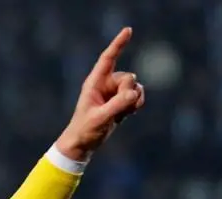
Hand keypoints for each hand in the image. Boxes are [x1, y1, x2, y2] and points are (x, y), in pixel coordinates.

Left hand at [56, 27, 144, 161]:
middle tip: (118, 109)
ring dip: (134, 101)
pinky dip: (137, 105)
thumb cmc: (84, 130)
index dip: (118, 44)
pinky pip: (138, 96)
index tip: (128, 30)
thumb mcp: (100, 118)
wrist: (83, 144)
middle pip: (129, 78)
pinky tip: (127, 115)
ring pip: (136, 87)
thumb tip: (134, 93)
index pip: (107, 59)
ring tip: (121, 115)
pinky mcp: (122, 101)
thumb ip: (117, 105)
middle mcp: (105, 84)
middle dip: (128, 93)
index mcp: (94, 83)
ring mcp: (115, 92)